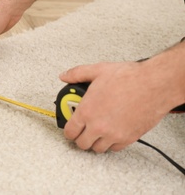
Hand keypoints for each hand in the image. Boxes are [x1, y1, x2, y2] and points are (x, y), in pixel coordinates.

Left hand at [59, 61, 173, 152]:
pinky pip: (114, 149)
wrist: (155, 85)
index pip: (69, 131)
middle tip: (83, 129)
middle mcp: (98, 126)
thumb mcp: (98, 70)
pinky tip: (111, 132)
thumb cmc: (129, 78)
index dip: (68, 130)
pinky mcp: (128, 138)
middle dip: (80, 137)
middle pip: (81, 144)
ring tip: (97, 131)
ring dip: (95, 141)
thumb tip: (65, 76)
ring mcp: (113, 134)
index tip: (70, 128)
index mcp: (87, 111)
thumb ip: (77, 74)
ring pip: (97, 149)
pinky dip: (111, 143)